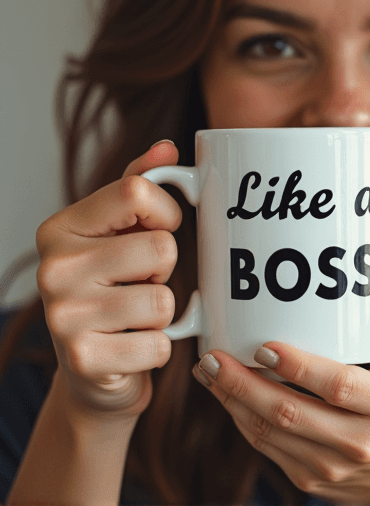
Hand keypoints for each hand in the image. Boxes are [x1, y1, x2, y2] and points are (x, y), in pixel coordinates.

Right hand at [36, 140, 181, 420]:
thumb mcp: (120, 233)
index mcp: (60, 228)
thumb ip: (141, 185)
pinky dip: (158, 349)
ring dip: (162, 314)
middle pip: (160, 248)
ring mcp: (63, 316)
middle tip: (138, 284)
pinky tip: (132, 347)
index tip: (156, 232)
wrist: (95, 372)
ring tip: (134, 317)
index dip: (165, 215)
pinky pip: (160, 344)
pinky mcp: (82, 360)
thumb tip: (167, 147)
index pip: (137, 191)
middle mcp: (52, 268)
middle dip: (164, 271)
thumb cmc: (114, 290)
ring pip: (164, 300)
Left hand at [194, 266, 369, 504]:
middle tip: (213, 356)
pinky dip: (241, 420)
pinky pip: (267, 450)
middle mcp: (357, 441)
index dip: (298, 367)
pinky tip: (225, 393)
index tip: (264, 346)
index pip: (337, 386)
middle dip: (243, 384)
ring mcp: (331, 466)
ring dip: (232, 402)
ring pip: (269, 436)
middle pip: (290, 414)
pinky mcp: (312, 479)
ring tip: (208, 370)